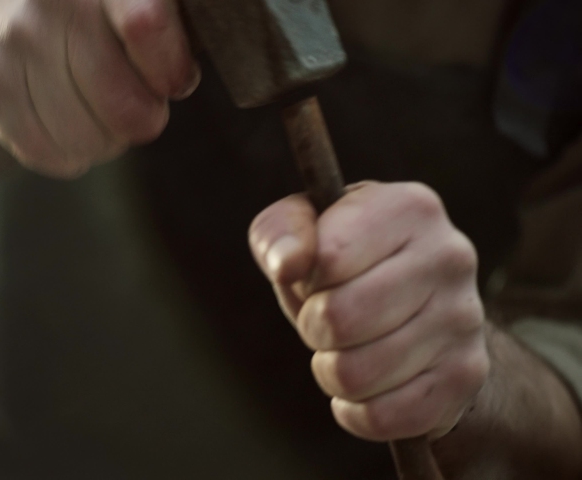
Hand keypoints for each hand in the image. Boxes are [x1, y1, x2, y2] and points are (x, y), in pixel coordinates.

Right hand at [0, 0, 199, 177]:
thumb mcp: (119, 6)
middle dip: (141, 121)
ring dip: (101, 142)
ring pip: (84, 137)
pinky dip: (65, 155)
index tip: (173, 81)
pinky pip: (43, 151)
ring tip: (94, 116)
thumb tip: (177, 82)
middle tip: (136, 109)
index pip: (147, 26)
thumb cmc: (72, 15)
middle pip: (122, 105)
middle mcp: (52, 4)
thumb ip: (159, 33)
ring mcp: (15, 43)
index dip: (170, 70)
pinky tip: (64, 131)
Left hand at [248, 182, 488, 441]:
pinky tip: (366, 387)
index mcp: (411, 207)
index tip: (318, 275)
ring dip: (332, 370)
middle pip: (340, 319)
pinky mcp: (465, 376)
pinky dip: (356, 410)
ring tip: (347, 349)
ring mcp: (465, 318)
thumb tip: (288, 264)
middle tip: (327, 320)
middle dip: (314, 328)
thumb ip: (280, 233)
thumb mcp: (305, 230)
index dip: (305, 278)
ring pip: (355, 375)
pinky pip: (382, 417)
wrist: (419, 306)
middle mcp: (450, 256)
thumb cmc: (345, 260)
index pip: (329, 258)